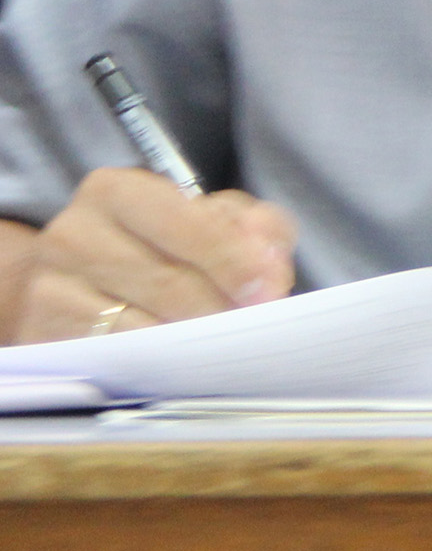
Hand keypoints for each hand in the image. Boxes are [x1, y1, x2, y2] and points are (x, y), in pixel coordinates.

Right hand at [13, 167, 296, 343]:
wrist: (73, 286)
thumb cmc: (156, 247)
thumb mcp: (209, 220)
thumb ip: (252, 228)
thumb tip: (266, 260)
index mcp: (116, 190)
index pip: (184, 223)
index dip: (232, 259)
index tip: (268, 289)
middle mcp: (73, 232)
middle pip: (167, 278)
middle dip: (221, 306)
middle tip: (255, 324)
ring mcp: (50, 285)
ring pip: (140, 321)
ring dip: (192, 337)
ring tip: (225, 343)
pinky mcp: (44, 332)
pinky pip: (113, 351)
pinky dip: (155, 359)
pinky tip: (180, 359)